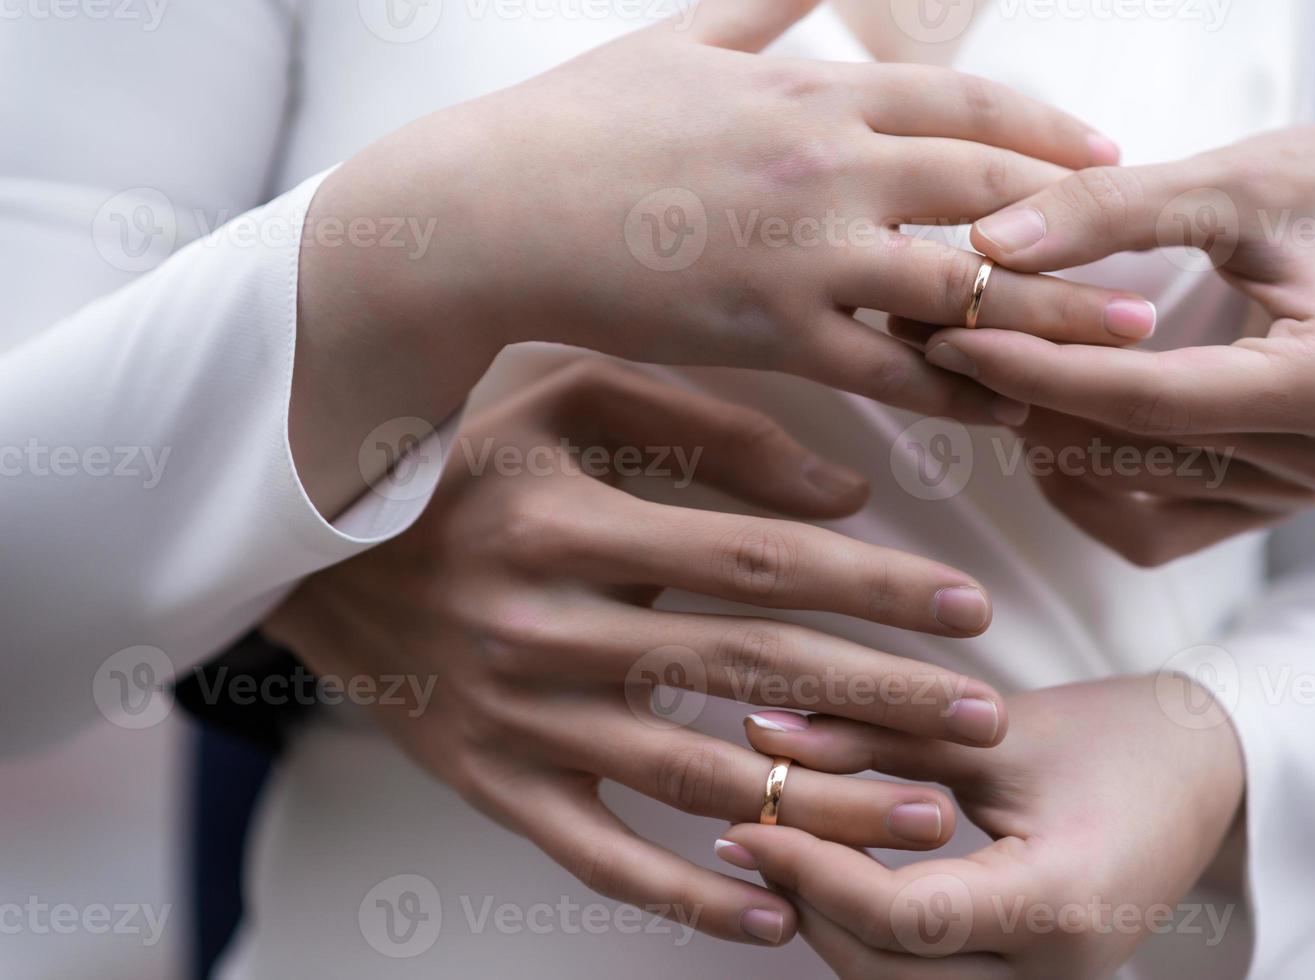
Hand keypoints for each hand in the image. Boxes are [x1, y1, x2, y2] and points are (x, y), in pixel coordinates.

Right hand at [265, 359, 1013, 946]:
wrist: (307, 548)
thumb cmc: (462, 457)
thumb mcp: (565, 395)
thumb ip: (706, 427)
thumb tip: (840, 497)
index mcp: (569, 522)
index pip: (756, 561)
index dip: (873, 585)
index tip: (968, 607)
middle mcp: (543, 627)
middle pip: (747, 674)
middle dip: (883, 701)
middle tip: (985, 723)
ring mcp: (516, 718)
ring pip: (695, 778)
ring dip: (824, 805)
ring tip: (930, 819)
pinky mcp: (491, 784)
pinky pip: (599, 857)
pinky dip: (688, 895)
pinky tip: (777, 917)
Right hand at [293, 0, 1148, 511]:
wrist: (489, 210)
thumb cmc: (576, 123)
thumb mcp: (677, 36)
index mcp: (812, 85)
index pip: (964, 100)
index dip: (1046, 126)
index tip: (1106, 150)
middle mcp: (828, 162)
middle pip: (988, 185)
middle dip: (1078, 216)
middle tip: (1150, 244)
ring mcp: (806, 250)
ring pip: (958, 281)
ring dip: (1047, 309)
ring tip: (1123, 339)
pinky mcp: (773, 331)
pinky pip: (890, 368)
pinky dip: (955, 387)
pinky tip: (1005, 406)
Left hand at [719, 675, 1244, 977]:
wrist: (1209, 773)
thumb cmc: (1118, 735)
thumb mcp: (994, 730)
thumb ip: (879, 736)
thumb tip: (765, 734)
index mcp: (1060, 901)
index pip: (907, 916)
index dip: (816, 875)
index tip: (750, 825)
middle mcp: (1060, 971)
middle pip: (892, 972)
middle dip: (810, 907)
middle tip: (750, 839)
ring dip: (835, 931)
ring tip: (784, 856)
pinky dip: (877, 942)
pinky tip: (840, 883)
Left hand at [923, 104, 1314, 563]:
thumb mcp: (1231, 181)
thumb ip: (1110, 210)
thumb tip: (988, 244)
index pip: (1146, 398)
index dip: (1038, 371)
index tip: (951, 335)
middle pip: (1128, 448)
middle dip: (1018, 394)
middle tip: (932, 337)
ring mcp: (1297, 491)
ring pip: (1129, 494)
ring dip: (1041, 435)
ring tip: (974, 371)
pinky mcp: (1266, 500)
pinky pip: (1151, 529)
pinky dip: (1087, 488)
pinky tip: (1042, 428)